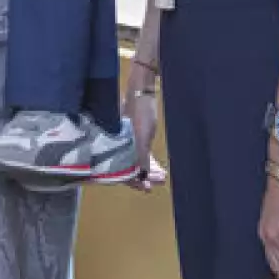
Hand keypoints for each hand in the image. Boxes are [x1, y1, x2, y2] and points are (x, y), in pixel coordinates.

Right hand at [123, 66, 167, 192]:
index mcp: (116, 147)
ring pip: (135, 161)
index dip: (134, 182)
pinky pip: (139, 153)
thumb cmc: (141, 112)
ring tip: (162, 176)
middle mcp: (118, 145)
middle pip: (128, 168)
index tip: (148, 188)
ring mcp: (125, 140)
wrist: (141, 90)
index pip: (122, 172)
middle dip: (144, 177)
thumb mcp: (142, 138)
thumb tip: (143, 178)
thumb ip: (142, 158)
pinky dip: (148, 160)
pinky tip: (158, 166)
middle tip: (158, 181)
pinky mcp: (132, 135)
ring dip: (148, 170)